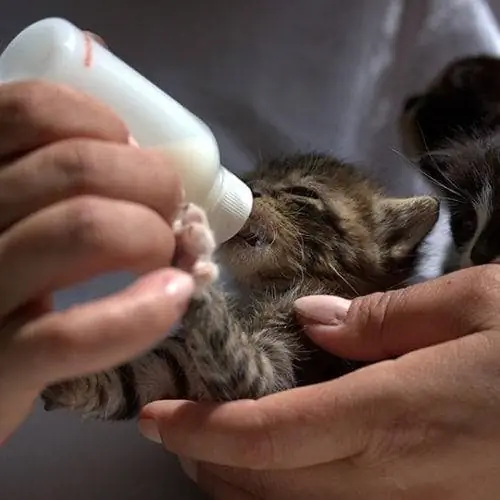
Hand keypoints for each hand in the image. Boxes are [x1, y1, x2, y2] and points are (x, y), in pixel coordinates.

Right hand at [0, 81, 193, 442]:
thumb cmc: (2, 277)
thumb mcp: (15, 212)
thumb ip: (52, 179)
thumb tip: (139, 156)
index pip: (34, 109)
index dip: (104, 125)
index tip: (132, 156)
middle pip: (78, 166)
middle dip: (154, 184)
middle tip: (170, 213)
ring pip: (84, 228)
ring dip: (152, 237)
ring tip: (168, 257)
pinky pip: (72, 334)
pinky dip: (141, 313)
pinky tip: (171, 298)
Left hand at [138, 265, 499, 498]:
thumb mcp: (480, 303)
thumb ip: (389, 316)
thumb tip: (313, 319)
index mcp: (398, 414)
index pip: (269, 437)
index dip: (201, 430)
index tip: (154, 414)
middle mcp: (393, 476)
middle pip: (268, 485)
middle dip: (207, 457)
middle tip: (174, 418)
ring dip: (238, 478)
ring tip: (208, 436)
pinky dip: (283, 487)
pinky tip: (279, 454)